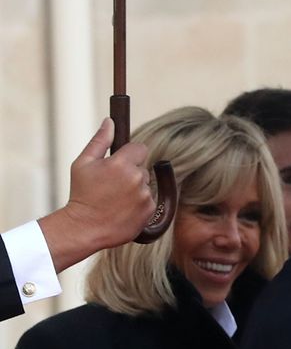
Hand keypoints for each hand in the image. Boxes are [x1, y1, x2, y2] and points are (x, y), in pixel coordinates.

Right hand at [39, 118, 155, 271]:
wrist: (85, 227)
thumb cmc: (82, 194)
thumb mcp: (83, 163)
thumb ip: (100, 141)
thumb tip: (110, 121)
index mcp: (121, 164)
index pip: (141, 148)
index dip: (131, 153)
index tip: (122, 161)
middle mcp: (137, 179)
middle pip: (142, 167)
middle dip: (131, 172)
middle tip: (112, 184)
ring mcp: (145, 196)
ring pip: (146, 184)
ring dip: (135, 188)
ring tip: (116, 198)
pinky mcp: (150, 210)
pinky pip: (149, 200)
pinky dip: (139, 203)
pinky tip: (123, 208)